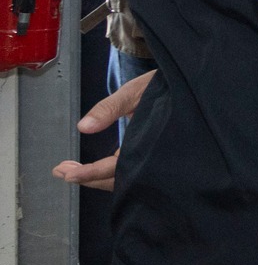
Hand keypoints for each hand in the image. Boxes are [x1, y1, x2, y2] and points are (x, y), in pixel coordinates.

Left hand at [53, 69, 155, 191]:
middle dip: (87, 178)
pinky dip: (108, 172)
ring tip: (70, 170)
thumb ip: (109, 109)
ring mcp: (151, 159)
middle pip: (116, 181)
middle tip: (61, 171)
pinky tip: (94, 167)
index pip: (114, 167)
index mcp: (148, 144)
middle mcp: (151, 157)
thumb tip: (83, 127)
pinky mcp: (150, 155)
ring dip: (95, 177)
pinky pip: (129, 172)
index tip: (68, 174)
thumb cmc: (166, 86)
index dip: (90, 173)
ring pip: (122, 179)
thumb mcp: (135, 92)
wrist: (188, 84)